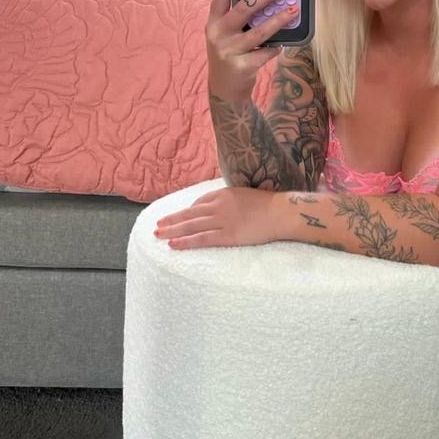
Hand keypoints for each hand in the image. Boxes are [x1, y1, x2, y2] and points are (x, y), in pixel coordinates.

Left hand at [153, 186, 276, 249]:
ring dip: (172, 230)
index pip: (199, 203)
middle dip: (171, 219)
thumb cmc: (268, 204)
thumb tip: (226, 206)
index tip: (179, 217)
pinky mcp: (227, 235)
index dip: (187, 211)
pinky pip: (201, 239)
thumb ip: (232, 200)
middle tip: (157, 226)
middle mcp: (219, 206)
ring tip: (158, 235)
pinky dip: (185, 241)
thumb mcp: (246, 195)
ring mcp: (222, 221)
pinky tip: (173, 244)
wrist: (281, 212)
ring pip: (190, 226)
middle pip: (189, 214)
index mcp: (224, 194)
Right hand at [206, 0, 298, 103]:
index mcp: (213, 22)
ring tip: (293, 9)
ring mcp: (229, 50)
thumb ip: (237, 18)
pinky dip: (275, 46)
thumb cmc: (230, 54)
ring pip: (259, 31)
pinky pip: (265, 51)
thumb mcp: (226, 34)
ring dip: (279, 19)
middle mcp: (218, 34)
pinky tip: (281, 43)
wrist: (224, 89)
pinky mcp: (242, 66)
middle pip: (242, 9)